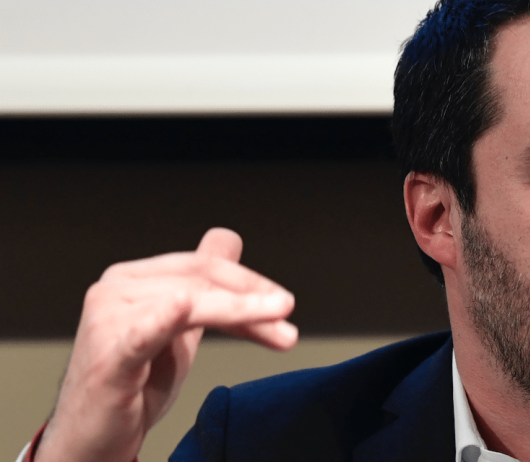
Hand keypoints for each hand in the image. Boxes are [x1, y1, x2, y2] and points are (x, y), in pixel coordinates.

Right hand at [34, 228, 296, 461]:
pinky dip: (165, 318)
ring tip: (280, 333)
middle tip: (288, 321)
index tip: (284, 305)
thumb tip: (227, 239)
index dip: (249, 282)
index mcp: (132, 278)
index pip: (202, 267)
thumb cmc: (134, 382)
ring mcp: (108, 321)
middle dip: (252, 300)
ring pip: (189, 304)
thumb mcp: (179, 328)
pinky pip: (142, 333)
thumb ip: (203, 285)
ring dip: (242, 315)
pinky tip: (182, 307)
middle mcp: (115, 289)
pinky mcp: (108, 356)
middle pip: (199, 282)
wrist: (93, 438)